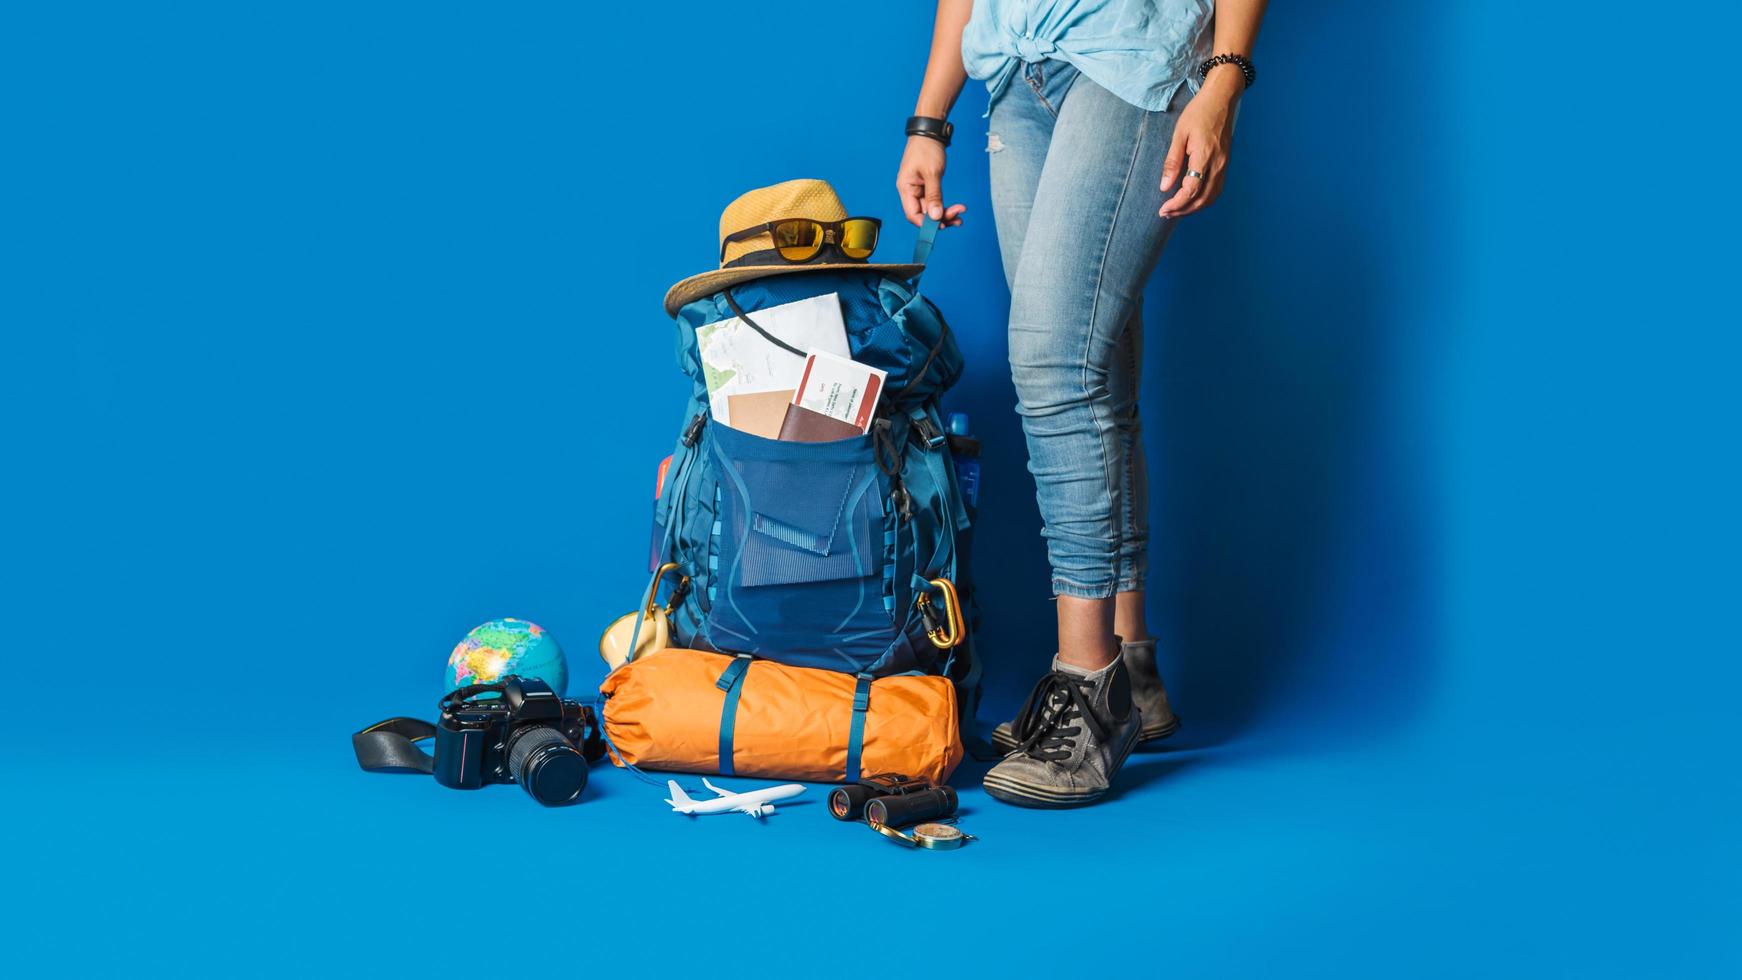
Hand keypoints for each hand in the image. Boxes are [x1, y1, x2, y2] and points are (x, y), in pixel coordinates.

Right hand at [896, 136, 966, 226]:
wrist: (930, 132)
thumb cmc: (927, 149)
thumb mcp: (932, 173)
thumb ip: (934, 196)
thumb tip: (936, 217)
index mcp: (905, 188)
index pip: (913, 214)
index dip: (926, 224)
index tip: (943, 226)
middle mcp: (909, 191)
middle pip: (923, 214)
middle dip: (941, 218)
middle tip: (958, 219)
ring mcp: (918, 189)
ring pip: (930, 209)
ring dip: (945, 213)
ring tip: (960, 215)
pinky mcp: (926, 186)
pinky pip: (934, 201)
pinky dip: (944, 205)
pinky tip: (956, 209)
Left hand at [1159, 68, 1242, 217]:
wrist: (1221, 99)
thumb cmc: (1198, 113)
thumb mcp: (1179, 134)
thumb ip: (1172, 162)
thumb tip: (1164, 187)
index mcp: (1205, 156)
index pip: (1191, 190)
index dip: (1177, 204)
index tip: (1162, 209)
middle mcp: (1218, 164)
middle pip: (1202, 199)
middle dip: (1183, 210)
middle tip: (1165, 214)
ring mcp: (1224, 165)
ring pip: (1211, 197)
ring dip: (1194, 208)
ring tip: (1176, 210)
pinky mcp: (1225, 164)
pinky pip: (1216, 190)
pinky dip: (1204, 200)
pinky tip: (1191, 200)